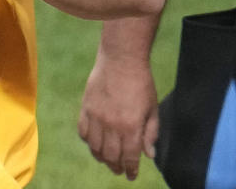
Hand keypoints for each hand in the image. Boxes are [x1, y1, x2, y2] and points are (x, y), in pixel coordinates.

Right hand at [77, 52, 158, 179]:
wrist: (121, 60)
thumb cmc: (141, 83)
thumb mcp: (152, 109)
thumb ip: (150, 133)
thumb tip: (149, 155)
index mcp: (131, 126)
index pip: (130, 157)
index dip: (131, 169)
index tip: (131, 176)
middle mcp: (112, 125)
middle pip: (111, 155)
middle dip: (116, 166)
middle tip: (120, 170)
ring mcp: (96, 116)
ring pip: (95, 147)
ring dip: (101, 157)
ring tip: (107, 159)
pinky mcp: (86, 108)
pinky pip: (83, 131)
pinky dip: (88, 141)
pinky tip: (94, 142)